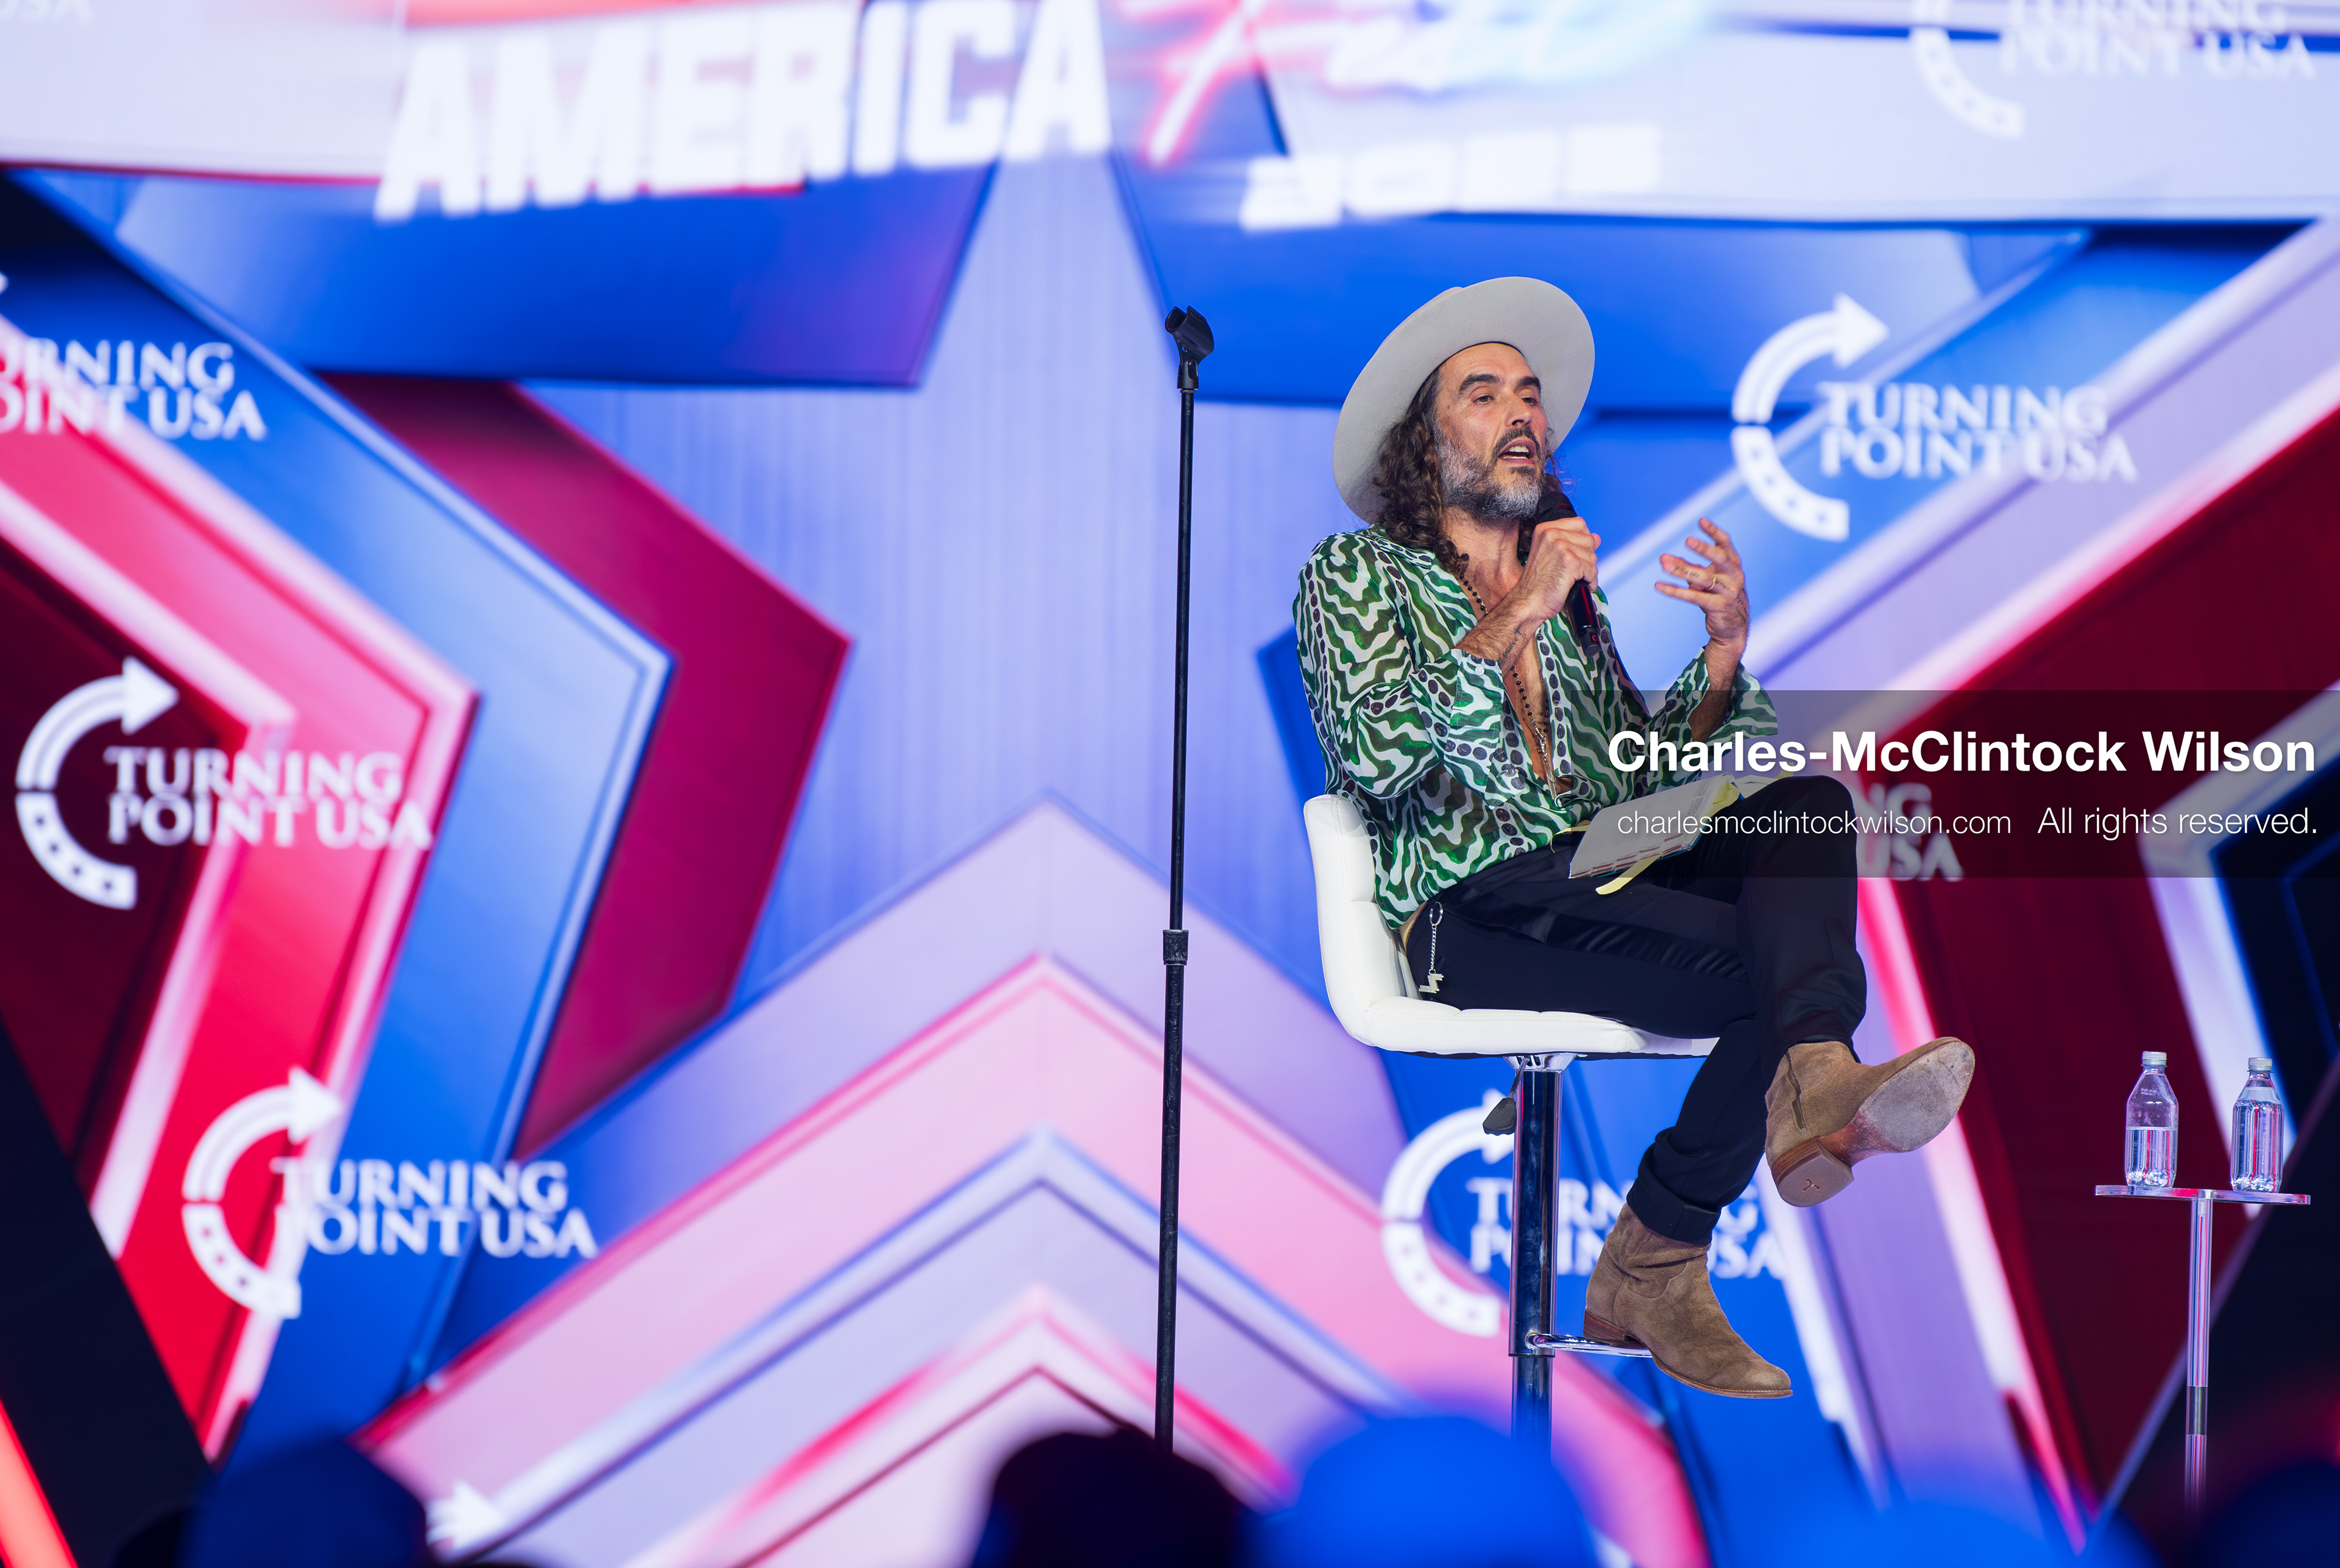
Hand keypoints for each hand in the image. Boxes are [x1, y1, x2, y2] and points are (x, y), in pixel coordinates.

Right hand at [1502, 515, 1601, 623]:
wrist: (1528, 602)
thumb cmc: (1537, 583)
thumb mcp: (1550, 554)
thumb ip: (1573, 542)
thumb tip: (1597, 537)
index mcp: (1545, 529)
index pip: (1579, 523)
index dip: (1583, 539)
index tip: (1576, 553)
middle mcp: (1552, 534)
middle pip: (1589, 540)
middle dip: (1586, 558)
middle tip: (1571, 570)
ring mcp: (1561, 547)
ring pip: (1592, 556)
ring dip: (1587, 571)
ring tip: (1573, 579)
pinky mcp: (1570, 562)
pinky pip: (1592, 570)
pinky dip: (1590, 582)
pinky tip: (1579, 586)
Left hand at [1656, 518, 1748, 647]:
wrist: (1733, 628)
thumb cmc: (1718, 596)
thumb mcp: (1705, 579)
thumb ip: (1687, 567)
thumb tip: (1663, 558)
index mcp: (1733, 564)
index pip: (1726, 543)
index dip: (1714, 531)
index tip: (1701, 520)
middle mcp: (1734, 576)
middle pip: (1720, 559)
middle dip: (1704, 549)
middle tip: (1687, 540)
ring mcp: (1728, 592)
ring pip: (1704, 578)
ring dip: (1683, 569)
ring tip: (1664, 563)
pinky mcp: (1719, 607)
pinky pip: (1694, 597)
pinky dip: (1675, 591)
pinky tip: (1659, 586)